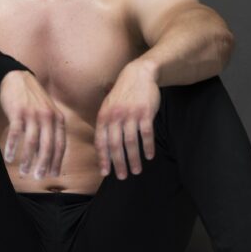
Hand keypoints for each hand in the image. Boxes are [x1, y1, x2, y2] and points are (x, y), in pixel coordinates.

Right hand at [0, 71, 65, 178]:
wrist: (17, 77)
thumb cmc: (32, 99)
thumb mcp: (48, 111)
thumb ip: (50, 130)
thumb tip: (49, 155)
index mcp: (57, 118)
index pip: (60, 144)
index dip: (57, 161)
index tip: (52, 174)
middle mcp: (47, 117)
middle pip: (47, 146)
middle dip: (43, 164)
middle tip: (38, 177)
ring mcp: (32, 114)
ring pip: (32, 142)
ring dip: (28, 160)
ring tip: (24, 172)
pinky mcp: (18, 111)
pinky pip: (15, 133)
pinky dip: (12, 147)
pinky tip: (9, 158)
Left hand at [95, 63, 160, 179]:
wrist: (139, 74)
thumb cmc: (122, 94)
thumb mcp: (107, 106)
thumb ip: (105, 125)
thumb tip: (103, 148)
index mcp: (103, 116)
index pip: (101, 142)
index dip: (103, 159)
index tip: (106, 173)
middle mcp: (115, 116)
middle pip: (115, 145)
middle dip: (118, 163)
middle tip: (122, 177)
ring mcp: (131, 114)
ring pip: (131, 142)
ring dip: (134, 159)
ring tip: (136, 170)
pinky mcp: (145, 113)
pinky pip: (147, 134)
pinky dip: (148, 147)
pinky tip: (149, 156)